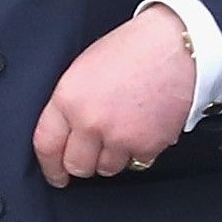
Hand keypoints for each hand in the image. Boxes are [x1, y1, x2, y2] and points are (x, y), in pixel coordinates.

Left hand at [35, 6, 195, 187]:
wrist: (174, 47)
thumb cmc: (133, 50)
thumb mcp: (85, 70)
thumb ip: (71, 104)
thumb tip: (66, 134)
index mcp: (69, 98)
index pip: (46, 145)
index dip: (50, 166)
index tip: (55, 174)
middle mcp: (91, 122)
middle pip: (77, 166)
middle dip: (85, 162)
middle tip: (95, 150)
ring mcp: (119, 137)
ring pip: (107, 169)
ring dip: (113, 157)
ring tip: (124, 129)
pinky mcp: (147, 146)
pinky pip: (137, 162)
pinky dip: (140, 151)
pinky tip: (144, 127)